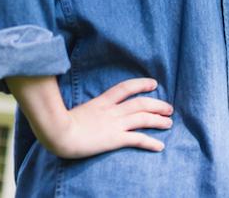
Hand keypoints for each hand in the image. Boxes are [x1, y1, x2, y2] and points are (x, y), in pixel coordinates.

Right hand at [54, 78, 172, 157]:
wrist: (59, 132)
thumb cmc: (60, 122)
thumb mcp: (76, 110)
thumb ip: (87, 108)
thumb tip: (88, 110)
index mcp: (101, 101)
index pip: (125, 88)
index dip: (140, 84)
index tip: (154, 83)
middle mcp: (111, 111)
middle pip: (140, 103)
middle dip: (156, 104)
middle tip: (169, 107)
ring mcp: (114, 124)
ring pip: (142, 118)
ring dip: (158, 120)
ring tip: (169, 123)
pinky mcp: (114, 139)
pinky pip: (137, 139)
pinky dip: (150, 142)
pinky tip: (160, 146)